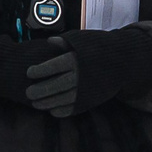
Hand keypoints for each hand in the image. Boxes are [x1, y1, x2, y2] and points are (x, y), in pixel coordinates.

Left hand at [26, 30, 151, 119]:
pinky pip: (74, 109)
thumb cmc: (99, 47)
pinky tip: (52, 110)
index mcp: (76, 59)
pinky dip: (61, 111)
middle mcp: (80, 75)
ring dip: (47, 103)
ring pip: (62, 99)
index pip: (53, 66)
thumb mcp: (84, 40)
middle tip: (28, 93)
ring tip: (35, 104)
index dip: (39, 71)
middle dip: (40, 90)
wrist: (123, 61)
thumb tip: (49, 42)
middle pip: (55, 85)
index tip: (30, 72)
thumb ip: (66, 42)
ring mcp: (86, 90)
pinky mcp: (91, 100)